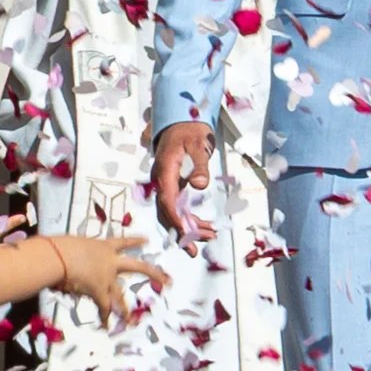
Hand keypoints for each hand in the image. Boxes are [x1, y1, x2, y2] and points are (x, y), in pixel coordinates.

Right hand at [46, 235, 163, 326]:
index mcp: (104, 246)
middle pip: (137, 267)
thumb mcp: (72, 246)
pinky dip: (104, 317)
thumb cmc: (59, 247)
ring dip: (124, 309)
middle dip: (154, 274)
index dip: (135, 240)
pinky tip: (106, 325)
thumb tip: (66, 263)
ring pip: (119, 295)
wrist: (58, 257)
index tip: (147, 240)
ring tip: (130, 320)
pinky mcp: (99, 290)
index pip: (123, 242)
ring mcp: (107, 277)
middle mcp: (110, 262)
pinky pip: (103, 307)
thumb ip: (76, 254)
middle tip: (168, 281)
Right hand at [152, 122, 213, 248]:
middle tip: (195, 250)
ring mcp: (166, 183)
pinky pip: (177, 206)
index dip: (176, 220)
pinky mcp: (172, 185)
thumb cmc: (190, 130)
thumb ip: (201, 164)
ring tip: (208, 238)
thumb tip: (200, 185)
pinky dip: (189, 218)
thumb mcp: (199, 144)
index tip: (187, 235)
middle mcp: (162, 179)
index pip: (167, 200)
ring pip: (172, 212)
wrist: (181, 121)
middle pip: (167, 211)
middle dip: (181, 231)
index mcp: (165, 170)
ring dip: (188, 227)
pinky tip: (203, 227)